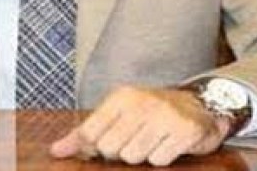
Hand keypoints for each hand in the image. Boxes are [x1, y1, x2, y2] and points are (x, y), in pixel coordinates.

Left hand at [49, 85, 231, 165]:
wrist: (201, 106)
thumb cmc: (152, 113)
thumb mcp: (119, 114)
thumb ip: (86, 133)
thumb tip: (55, 151)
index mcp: (122, 97)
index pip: (90, 132)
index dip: (96, 146)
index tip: (106, 144)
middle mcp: (142, 103)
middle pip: (110, 148)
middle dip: (121, 152)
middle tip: (136, 140)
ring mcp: (165, 116)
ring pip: (133, 156)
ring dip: (142, 156)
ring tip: (152, 141)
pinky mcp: (184, 131)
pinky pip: (158, 160)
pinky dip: (162, 158)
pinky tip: (168, 145)